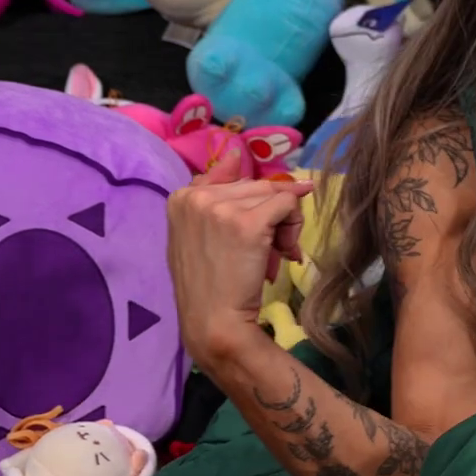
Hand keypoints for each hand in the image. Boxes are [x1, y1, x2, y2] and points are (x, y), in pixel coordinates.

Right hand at [167, 175, 312, 364]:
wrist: (212, 321)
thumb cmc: (210, 283)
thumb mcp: (201, 234)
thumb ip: (216, 195)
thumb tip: (237, 154)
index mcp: (181, 197)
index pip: (233, 179)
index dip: (251, 204)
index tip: (250, 231)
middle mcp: (196, 196)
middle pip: (258, 186)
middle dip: (272, 216)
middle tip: (269, 249)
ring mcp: (220, 207)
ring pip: (277, 194)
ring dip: (286, 225)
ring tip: (274, 255)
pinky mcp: (247, 221)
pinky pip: (289, 204)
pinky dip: (294, 228)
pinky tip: (283, 252)